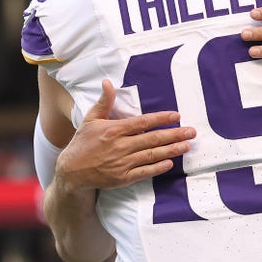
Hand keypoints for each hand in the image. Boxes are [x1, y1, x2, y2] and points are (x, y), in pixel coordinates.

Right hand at [55, 79, 195, 192]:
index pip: (143, 122)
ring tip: (186, 146)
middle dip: (174, 135)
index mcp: (114, 130)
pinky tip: (170, 163)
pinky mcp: (122, 178)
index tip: (177, 115)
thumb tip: (107, 82)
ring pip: (151, 155)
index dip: (161, 118)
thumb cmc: (83, 143)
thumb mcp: (90, 119)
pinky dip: (157, 168)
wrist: (71, 172)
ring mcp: (122, 163)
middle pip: (152, 139)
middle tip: (191, 132)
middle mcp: (120, 146)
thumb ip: (104, 102)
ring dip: (171, 150)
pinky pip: (144, 172)